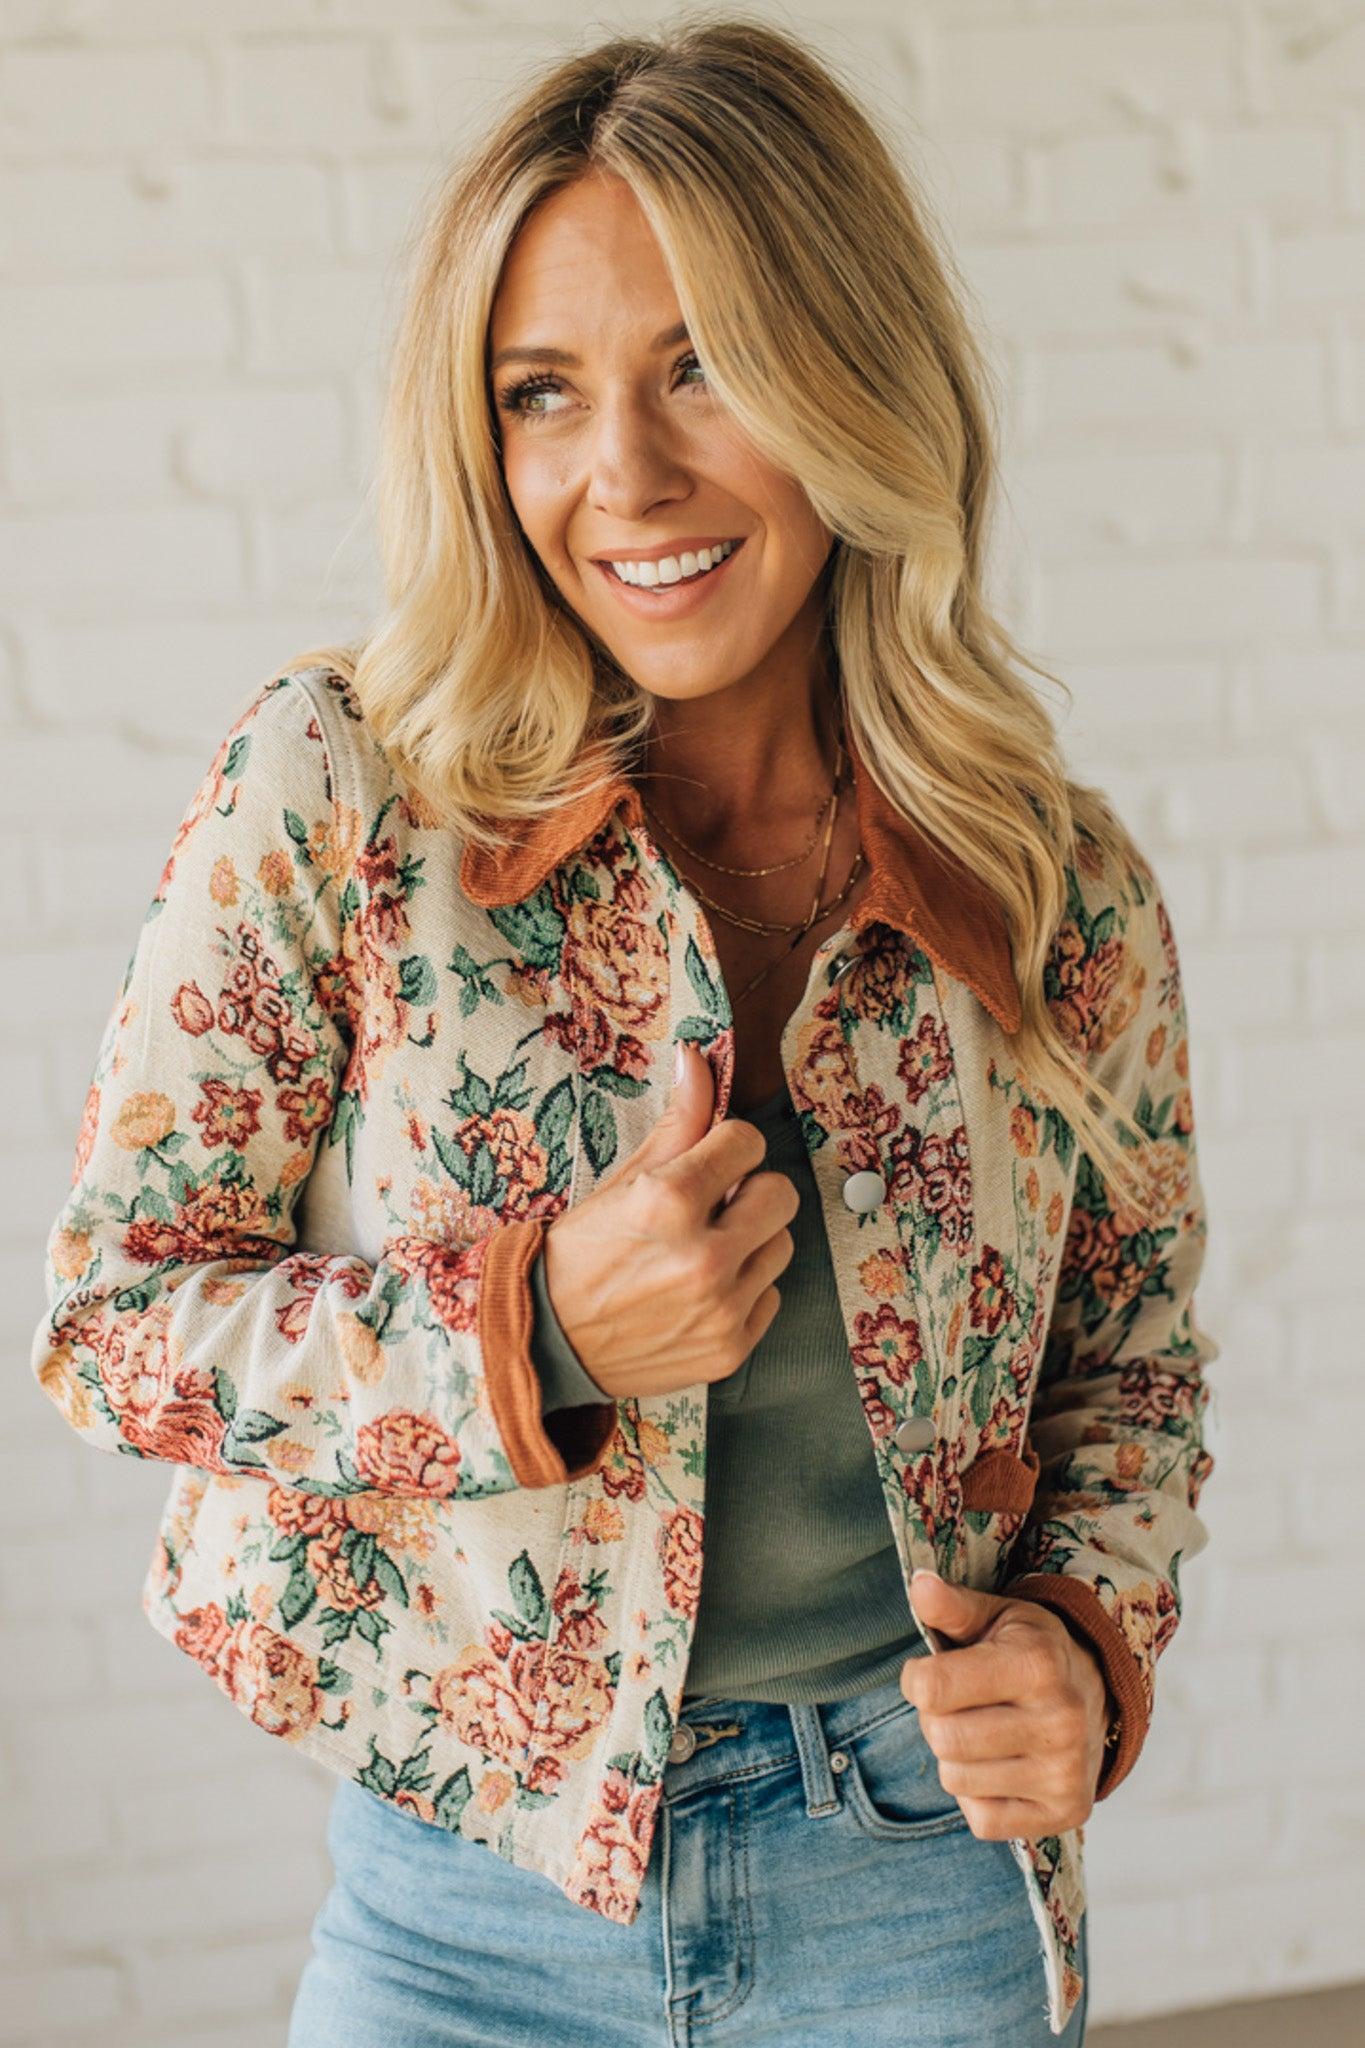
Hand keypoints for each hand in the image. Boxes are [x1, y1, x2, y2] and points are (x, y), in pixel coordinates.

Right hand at [540, 1040, 798, 1401]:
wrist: (547, 1343)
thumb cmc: (580, 1255)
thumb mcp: (623, 1181)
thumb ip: (677, 1122)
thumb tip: (697, 1056)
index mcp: (669, 1201)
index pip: (747, 1142)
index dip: (727, 1148)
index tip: (708, 1162)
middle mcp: (702, 1258)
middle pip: (780, 1194)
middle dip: (748, 1191)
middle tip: (712, 1206)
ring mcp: (721, 1309)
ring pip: (780, 1245)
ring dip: (749, 1241)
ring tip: (703, 1250)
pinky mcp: (730, 1349)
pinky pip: (769, 1296)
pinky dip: (743, 1290)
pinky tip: (702, 1292)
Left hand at [901, 1569, 1111, 1840]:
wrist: (1098, 1693)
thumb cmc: (1030, 1650)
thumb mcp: (996, 1615)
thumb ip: (952, 1606)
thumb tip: (919, 1586)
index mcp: (1037, 1664)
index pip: (931, 1688)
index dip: (916, 1679)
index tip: (929, 1673)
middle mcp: (1059, 1720)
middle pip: (942, 1738)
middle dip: (935, 1720)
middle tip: (959, 1706)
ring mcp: (1065, 1772)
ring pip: (956, 1781)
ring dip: (956, 1759)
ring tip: (984, 1733)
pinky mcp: (1066, 1813)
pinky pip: (982, 1820)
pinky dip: (979, 1797)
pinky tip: (1001, 1767)